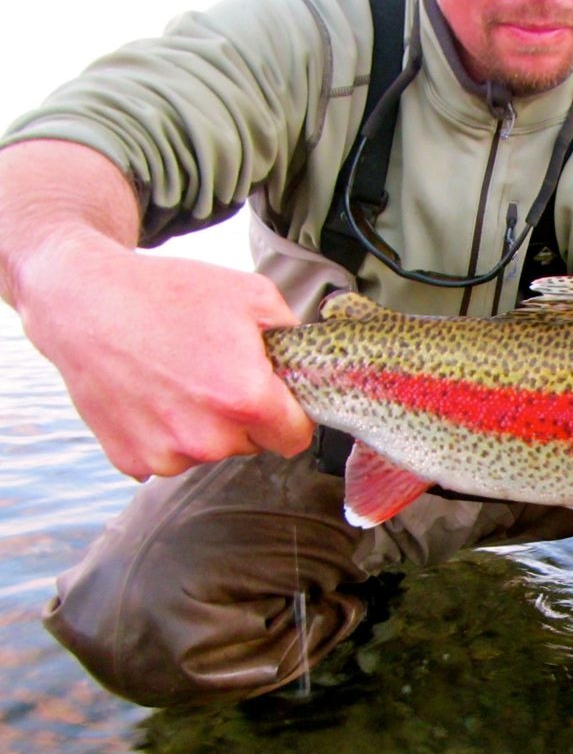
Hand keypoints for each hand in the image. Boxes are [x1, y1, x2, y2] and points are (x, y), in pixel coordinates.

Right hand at [18, 233, 313, 478]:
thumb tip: (308, 362)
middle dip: (243, 416)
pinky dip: (164, 432)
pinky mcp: (132, 461)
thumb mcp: (251, 295)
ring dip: (203, 425)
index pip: (294, 439)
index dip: (289, 416)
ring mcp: (166, 455)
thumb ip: (292, 336)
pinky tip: (152, 393)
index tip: (275, 399)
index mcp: (245, 400)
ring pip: (208, 450)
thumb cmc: (168, 293)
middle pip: (251, 444)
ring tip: (177, 377)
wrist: (83, 300)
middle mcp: (207, 438)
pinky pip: (169, 455)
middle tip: (214, 372)